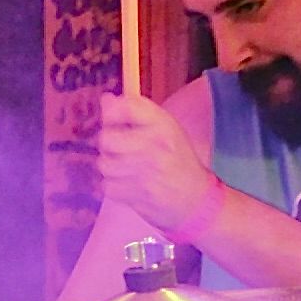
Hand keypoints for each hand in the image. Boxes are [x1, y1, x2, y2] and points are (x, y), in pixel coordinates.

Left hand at [98, 93, 214, 231]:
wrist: (195, 200)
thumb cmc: (177, 161)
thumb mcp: (165, 130)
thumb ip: (136, 112)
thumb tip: (105, 100)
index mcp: (163, 125)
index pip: (126, 106)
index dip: (112, 112)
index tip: (115, 121)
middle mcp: (154, 145)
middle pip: (106, 138)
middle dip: (108, 145)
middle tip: (120, 150)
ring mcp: (145, 172)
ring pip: (104, 164)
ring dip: (111, 168)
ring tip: (126, 170)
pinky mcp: (137, 195)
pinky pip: (107, 186)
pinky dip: (114, 187)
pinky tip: (128, 185)